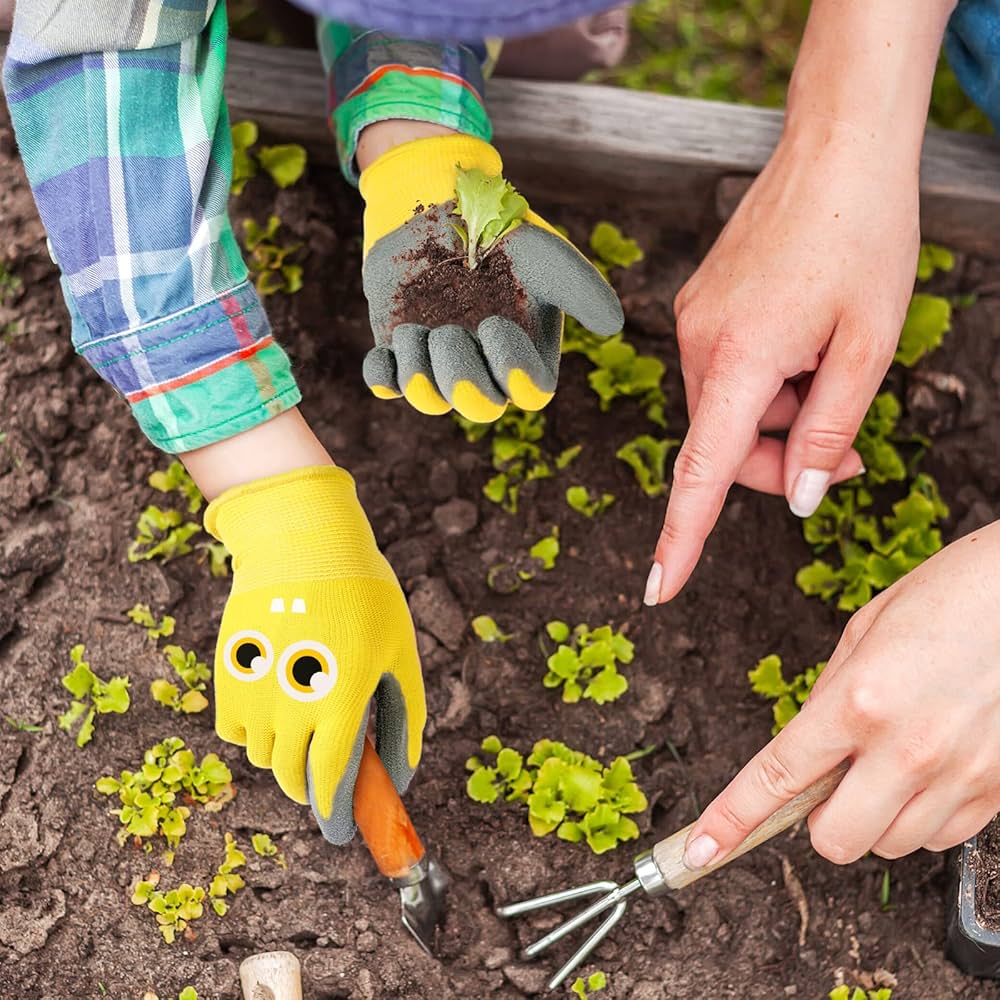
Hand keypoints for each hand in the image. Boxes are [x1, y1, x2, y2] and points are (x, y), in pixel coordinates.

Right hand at [204, 465, 425, 844]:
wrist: (301, 543)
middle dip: (312, 790)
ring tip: (307, 732)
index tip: (341, 829)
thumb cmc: (363, 594)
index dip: (337, 811)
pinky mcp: (229, 676)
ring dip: (286, 760)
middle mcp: (294, 703)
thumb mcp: (400, 649)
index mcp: (343, 698)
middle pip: (293, 777)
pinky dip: (256, 735)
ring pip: (263, 758)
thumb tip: (401, 769)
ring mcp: (255, 691)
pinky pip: (236, 731)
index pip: (333, 778)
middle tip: (327, 781)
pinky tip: (278, 709)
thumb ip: (405, 712)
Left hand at [358, 134, 622, 421]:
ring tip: (414, 328)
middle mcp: (485, 368)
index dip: (512, 369)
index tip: (493, 323)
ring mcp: (440, 364)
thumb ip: (582, 288)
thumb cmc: (501, 233)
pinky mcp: (400, 353)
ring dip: (420, 371)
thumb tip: (614, 326)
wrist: (440, 204)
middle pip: (480, 408)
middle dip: (460, 378)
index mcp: (525, 353)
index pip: (528, 392)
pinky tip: (389, 344)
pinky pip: (386, 385)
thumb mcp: (545, 254)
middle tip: (446, 332)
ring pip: (430, 401)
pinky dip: (382, 375)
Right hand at [645, 124, 917, 604]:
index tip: (658, 588)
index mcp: (740, 358)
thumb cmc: (863, 238)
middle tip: (844, 446)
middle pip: (724, 444)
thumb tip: (800, 500)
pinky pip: (725, 371)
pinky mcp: (699, 306)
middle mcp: (698, 343)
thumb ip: (830, 431)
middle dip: (779, 459)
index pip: (701, 472)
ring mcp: (692, 321)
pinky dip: (764, 380)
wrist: (835, 148)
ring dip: (777, 413)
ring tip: (830, 362)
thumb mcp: (868, 346)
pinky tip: (804, 337)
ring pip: (728, 409)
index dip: (683, 537)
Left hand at [682, 522, 999, 870]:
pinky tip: (929, 768)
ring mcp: (960, 776)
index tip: (702, 847)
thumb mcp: (864, 631)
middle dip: (820, 820)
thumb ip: (828, 698)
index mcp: (858, 700)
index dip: (731, 820)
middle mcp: (907, 748)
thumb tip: (804, 750)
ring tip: (891, 760)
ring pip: (888, 846)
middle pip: (834, 840)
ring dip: (874, 817)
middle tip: (833, 779)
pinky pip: (942, 837)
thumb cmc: (950, 597)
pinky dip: (922, 816)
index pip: (777, 778)